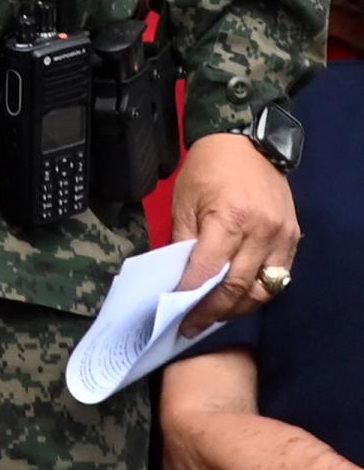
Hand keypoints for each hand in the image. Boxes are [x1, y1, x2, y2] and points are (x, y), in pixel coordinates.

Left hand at [170, 130, 301, 336]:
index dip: (191, 294)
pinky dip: (257, 292)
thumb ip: (183, 240)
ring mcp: (281, 237)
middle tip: (192, 325)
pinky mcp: (293, 239)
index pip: (209, 270)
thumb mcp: (184, 200)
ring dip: (237, 307)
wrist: (246, 143)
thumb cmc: (209, 169)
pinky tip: (238, 297)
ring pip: (263, 289)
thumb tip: (177, 277)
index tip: (175, 311)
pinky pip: (278, 277)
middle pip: (238, 287)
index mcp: (230, 219)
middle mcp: (261, 231)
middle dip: (213, 310)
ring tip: (214, 315)